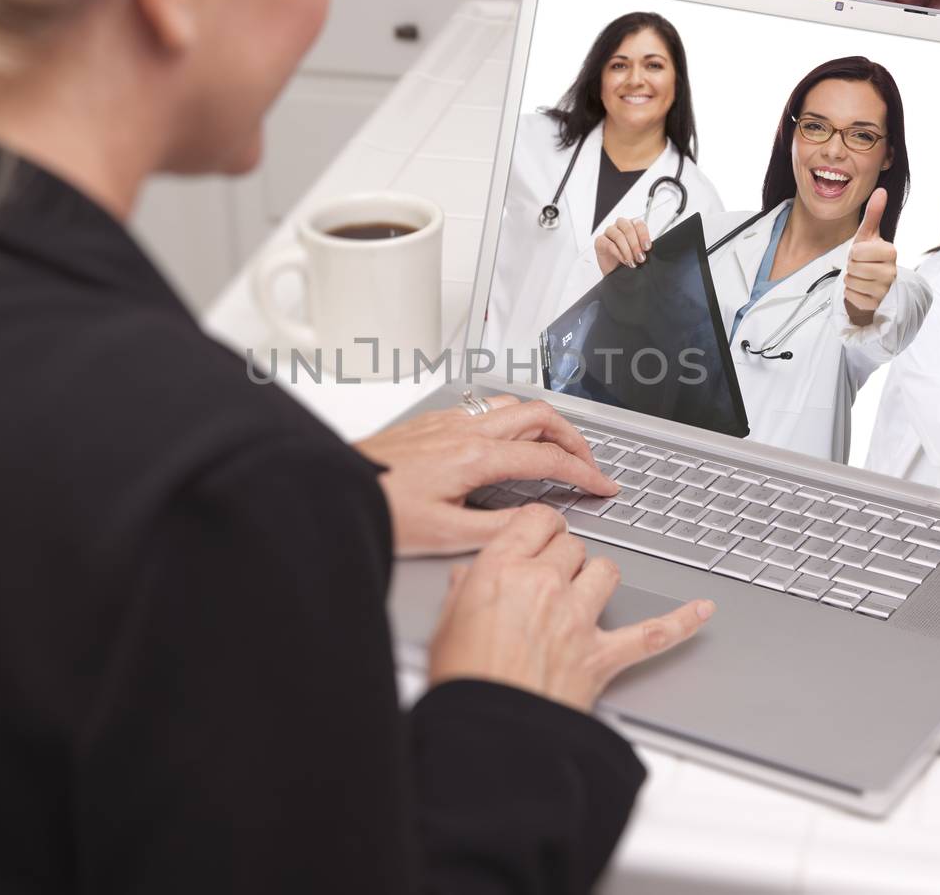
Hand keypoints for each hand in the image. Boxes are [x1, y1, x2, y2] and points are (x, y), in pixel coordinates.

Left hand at [356, 397, 619, 556]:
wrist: (336, 489)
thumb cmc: (381, 511)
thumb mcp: (445, 534)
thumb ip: (500, 529)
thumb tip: (538, 522)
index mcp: (475, 457)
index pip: (548, 457)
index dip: (585, 472)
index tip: (604, 485)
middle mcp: (465, 430)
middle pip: (540, 415)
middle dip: (574, 437)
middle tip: (588, 463)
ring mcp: (449, 421)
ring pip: (514, 405)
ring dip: (544, 423)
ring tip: (556, 449)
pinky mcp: (433, 423)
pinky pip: (487, 409)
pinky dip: (514, 421)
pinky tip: (508, 443)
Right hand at [428, 505, 713, 710]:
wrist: (488, 733)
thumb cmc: (463, 682)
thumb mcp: (446, 624)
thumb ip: (464, 592)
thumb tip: (471, 579)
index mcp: (502, 569)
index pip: (538, 520)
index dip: (541, 526)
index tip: (540, 534)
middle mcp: (545, 585)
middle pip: (573, 545)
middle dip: (564, 557)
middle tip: (551, 575)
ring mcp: (578, 619)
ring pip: (606, 571)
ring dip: (598, 578)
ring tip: (586, 591)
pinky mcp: (602, 656)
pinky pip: (652, 632)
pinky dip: (680, 622)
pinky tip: (699, 611)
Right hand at [594, 217, 651, 274]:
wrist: (616, 272)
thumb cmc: (629, 260)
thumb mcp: (640, 252)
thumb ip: (644, 247)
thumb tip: (648, 248)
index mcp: (632, 225)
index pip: (638, 223)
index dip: (643, 235)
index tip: (647, 247)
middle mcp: (620, 226)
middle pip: (628, 229)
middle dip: (635, 245)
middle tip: (640, 258)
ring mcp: (609, 232)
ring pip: (618, 236)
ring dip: (627, 250)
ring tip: (632, 261)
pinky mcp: (600, 241)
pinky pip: (609, 244)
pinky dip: (618, 254)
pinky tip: (624, 260)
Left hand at [843, 189, 896, 326]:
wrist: (871, 284)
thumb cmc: (868, 257)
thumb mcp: (868, 235)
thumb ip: (873, 214)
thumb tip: (881, 190)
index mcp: (891, 252)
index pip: (858, 252)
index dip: (854, 253)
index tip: (862, 255)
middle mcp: (892, 272)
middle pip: (853, 268)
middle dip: (852, 267)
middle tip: (861, 267)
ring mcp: (885, 290)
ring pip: (851, 283)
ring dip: (850, 281)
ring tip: (861, 278)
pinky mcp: (876, 305)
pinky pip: (852, 297)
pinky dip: (851, 294)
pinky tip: (861, 291)